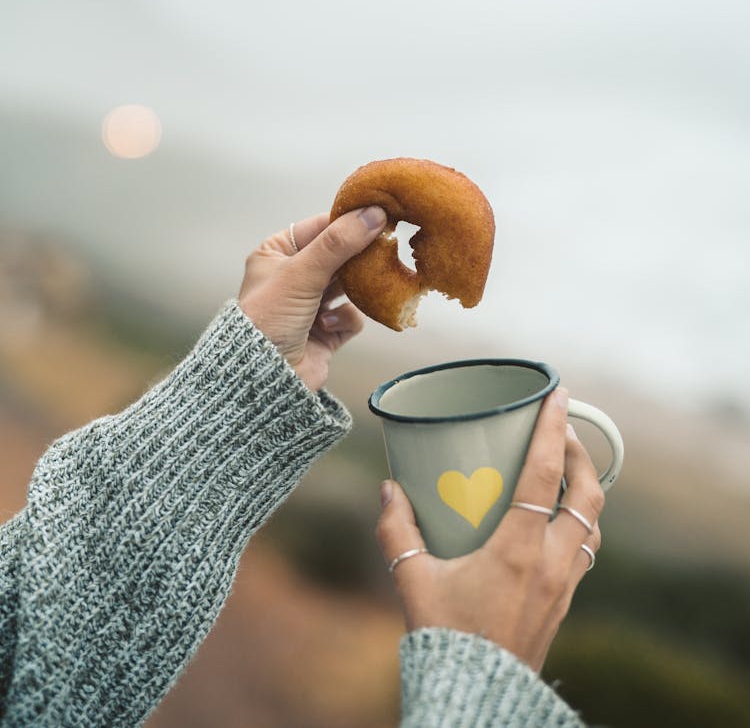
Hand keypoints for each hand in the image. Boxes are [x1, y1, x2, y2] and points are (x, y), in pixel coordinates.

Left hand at [238, 207, 386, 390]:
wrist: (262, 379)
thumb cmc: (267, 320)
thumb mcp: (300, 273)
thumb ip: (338, 243)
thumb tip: (373, 214)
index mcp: (276, 254)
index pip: (319, 228)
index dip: (347, 221)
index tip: (378, 214)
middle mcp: (293, 277)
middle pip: (338, 255)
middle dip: (357, 256)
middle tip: (382, 248)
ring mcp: (311, 305)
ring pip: (349, 284)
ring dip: (353, 289)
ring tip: (362, 286)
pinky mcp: (326, 331)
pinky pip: (351, 315)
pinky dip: (345, 319)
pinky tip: (326, 325)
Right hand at [375, 388, 603, 671]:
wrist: (479, 698)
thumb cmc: (446, 640)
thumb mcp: (413, 579)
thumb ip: (397, 529)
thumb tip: (390, 486)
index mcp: (520, 549)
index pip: (546, 474)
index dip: (554, 428)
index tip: (558, 394)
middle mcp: (552, 563)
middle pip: (587, 494)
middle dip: (580, 453)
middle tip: (560, 427)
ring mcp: (564, 585)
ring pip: (593, 523)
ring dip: (585, 488)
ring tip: (564, 466)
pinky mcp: (564, 603)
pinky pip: (585, 550)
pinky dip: (579, 522)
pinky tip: (556, 518)